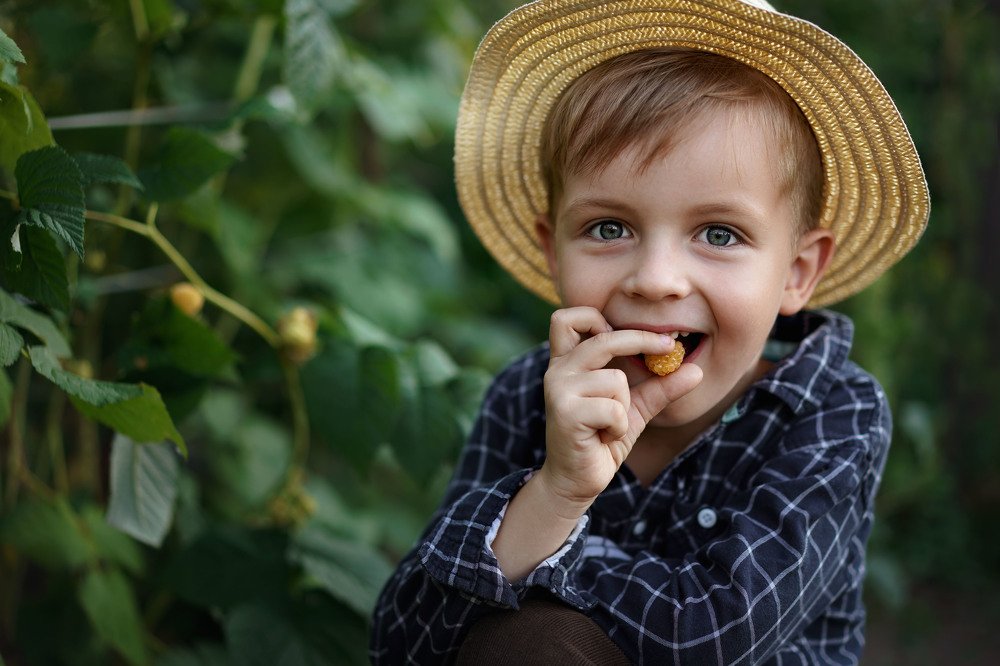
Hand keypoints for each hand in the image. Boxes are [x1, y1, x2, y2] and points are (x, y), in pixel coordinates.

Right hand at [538, 307, 701, 513]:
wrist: (576, 480)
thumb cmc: (601, 439)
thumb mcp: (634, 408)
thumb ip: (659, 387)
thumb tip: (697, 371)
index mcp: (567, 363)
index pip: (569, 318)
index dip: (595, 317)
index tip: (625, 331)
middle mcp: (557, 371)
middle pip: (603, 338)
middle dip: (641, 341)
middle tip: (668, 347)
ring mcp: (558, 390)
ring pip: (616, 380)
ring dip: (625, 407)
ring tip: (609, 424)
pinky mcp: (565, 412)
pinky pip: (614, 409)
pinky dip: (619, 427)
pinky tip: (603, 437)